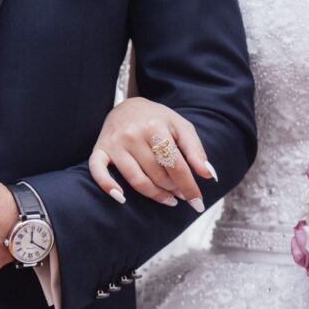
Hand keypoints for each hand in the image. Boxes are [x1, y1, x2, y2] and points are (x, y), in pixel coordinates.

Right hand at [89, 97, 216, 212]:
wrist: (127, 106)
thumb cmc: (157, 120)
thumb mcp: (180, 127)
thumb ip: (196, 150)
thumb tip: (209, 175)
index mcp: (155, 127)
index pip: (176, 164)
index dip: (188, 186)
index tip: (197, 202)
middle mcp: (133, 134)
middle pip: (157, 175)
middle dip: (173, 189)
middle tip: (181, 194)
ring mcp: (114, 143)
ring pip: (136, 180)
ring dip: (155, 194)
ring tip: (168, 199)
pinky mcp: (99, 149)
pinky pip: (98, 171)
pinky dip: (108, 186)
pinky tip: (122, 199)